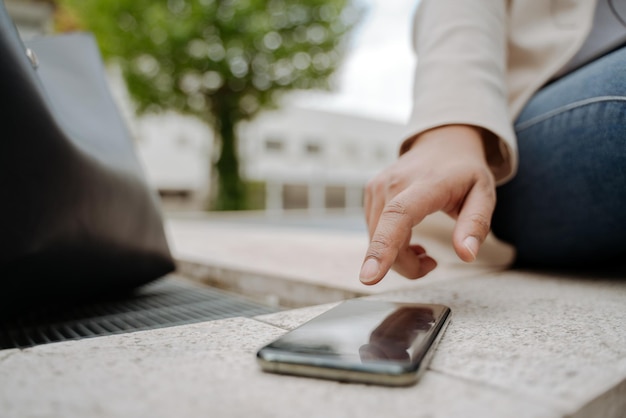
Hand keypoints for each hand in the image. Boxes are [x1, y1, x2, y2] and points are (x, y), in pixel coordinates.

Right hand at [360, 125, 496, 284]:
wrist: (443, 143)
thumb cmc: (464, 170)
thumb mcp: (483, 194)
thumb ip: (476, 224)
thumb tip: (467, 254)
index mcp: (424, 185)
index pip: (398, 216)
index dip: (382, 249)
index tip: (369, 276)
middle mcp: (392, 184)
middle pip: (385, 239)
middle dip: (405, 264)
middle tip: (432, 263)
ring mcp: (377, 187)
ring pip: (376, 240)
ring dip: (398, 256)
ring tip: (423, 249)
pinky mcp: (370, 193)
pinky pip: (374, 232)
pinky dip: (389, 244)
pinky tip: (408, 238)